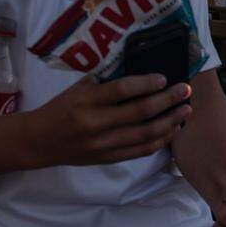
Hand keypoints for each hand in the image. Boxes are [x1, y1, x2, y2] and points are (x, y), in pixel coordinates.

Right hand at [24, 73, 192, 167]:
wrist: (39, 142)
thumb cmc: (60, 108)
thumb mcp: (78, 88)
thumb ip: (105, 80)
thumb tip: (138, 67)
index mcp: (86, 101)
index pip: (121, 90)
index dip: (145, 83)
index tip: (164, 77)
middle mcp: (96, 124)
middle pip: (139, 113)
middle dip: (167, 100)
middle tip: (185, 90)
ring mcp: (103, 144)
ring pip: (145, 134)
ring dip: (170, 121)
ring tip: (186, 110)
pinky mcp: (108, 158)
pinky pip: (140, 151)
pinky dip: (160, 140)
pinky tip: (172, 129)